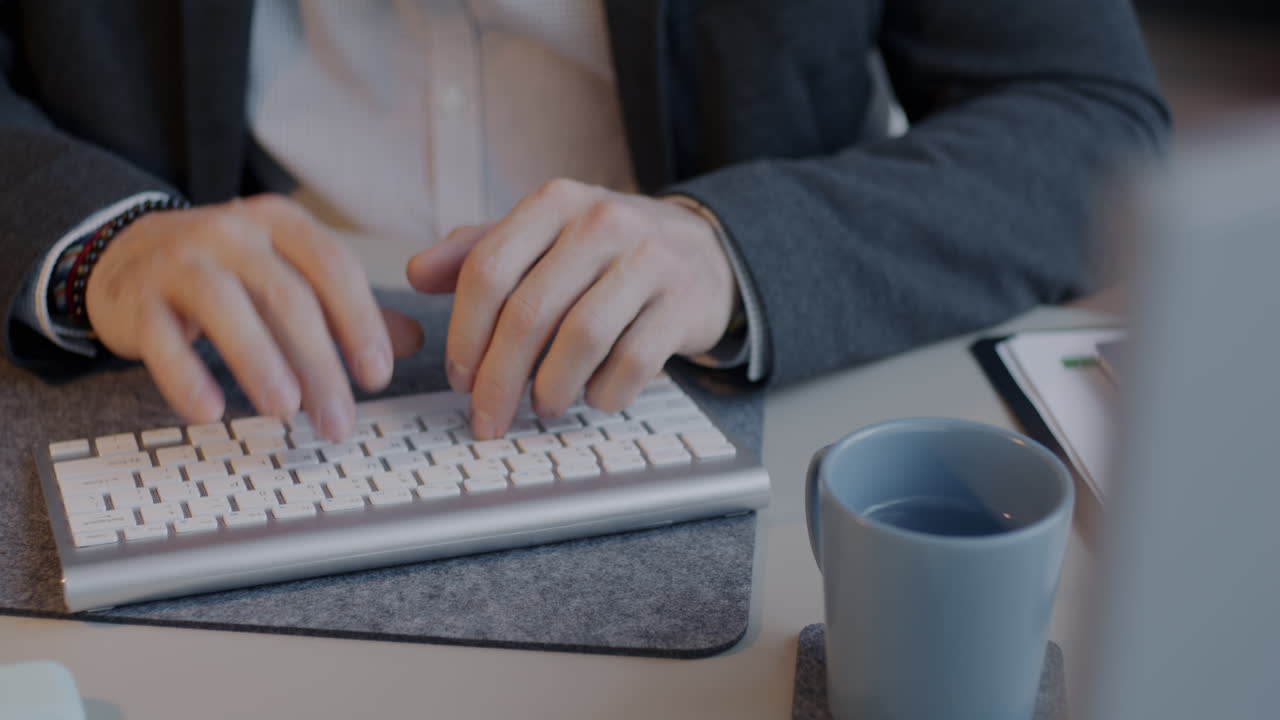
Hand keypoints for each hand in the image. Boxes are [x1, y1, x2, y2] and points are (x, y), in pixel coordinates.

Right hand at [86, 194, 423, 439]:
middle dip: (320, 363)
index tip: (377, 376)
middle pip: (287, 296)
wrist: (126, 254)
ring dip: (260, 363)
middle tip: (339, 420)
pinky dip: (186, 376)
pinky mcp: (138, 299)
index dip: (360, 322)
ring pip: (227, 309)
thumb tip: (413, 339)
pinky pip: (163, 339)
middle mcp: (232, 232)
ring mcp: (180, 260)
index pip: (333, 267)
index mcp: (281, 224)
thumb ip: (346, 306)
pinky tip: (209, 411)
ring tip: (286, 410)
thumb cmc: (226, 271)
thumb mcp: (289, 273)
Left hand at [407, 179, 736, 439]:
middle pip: (529, 311)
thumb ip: (480, 252)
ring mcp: (649, 260)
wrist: (702, 250)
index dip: (465, 333)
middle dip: (499, 378)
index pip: (489, 269)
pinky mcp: (683, 302)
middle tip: (488, 417)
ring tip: (542, 408)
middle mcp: (602, 222)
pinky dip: (605, 392)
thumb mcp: (544, 237)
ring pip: (581, 338)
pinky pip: (634, 361)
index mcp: (555, 203)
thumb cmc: (606, 253)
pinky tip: (594, 398)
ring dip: (551, 389)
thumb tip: (416, 273)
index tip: (458, 378)